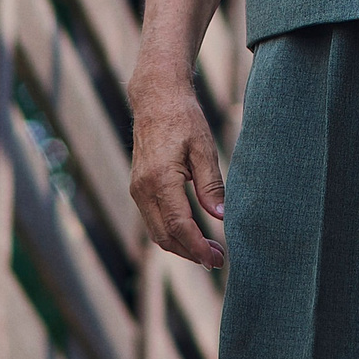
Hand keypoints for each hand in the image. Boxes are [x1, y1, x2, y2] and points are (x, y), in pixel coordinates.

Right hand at [129, 77, 226, 267]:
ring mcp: (137, 189)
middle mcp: (143, 189)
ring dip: (181, 246)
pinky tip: (191, 234)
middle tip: (218, 260)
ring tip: (208, 251)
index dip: (198, 247)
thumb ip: (211, 184)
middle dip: (191, 253)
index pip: (179, 225)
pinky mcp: (138, 188)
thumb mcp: (203, 148)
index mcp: (160, 179)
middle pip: (165, 236)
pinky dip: (171, 233)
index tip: (217, 259)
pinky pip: (153, 220)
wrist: (156, 98)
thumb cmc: (183, 119)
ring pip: (157, 232)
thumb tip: (221, 216)